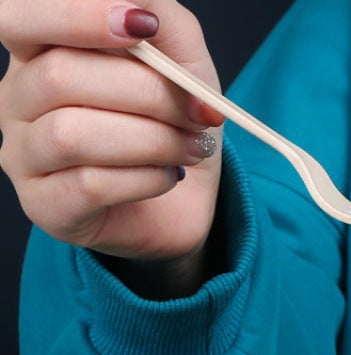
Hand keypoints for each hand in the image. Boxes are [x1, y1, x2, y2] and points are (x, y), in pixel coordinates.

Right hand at [0, 0, 224, 261]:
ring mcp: (24, 157)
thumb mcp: (182, 61)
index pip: (19, 16)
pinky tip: (170, 177)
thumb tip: (140, 4)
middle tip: (200, 113)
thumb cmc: (173, 124)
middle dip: (147, 93)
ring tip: (193, 147)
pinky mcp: (46, 207)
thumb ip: (161, 17)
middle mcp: (17, 99)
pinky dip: (146, 179)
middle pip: (59, 76)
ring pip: (72, 135)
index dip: (74, 15)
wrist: (187, 200)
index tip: (142, 26)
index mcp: (39, 51)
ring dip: (153, 140)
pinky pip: (90, 185)